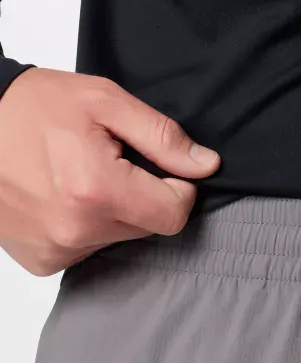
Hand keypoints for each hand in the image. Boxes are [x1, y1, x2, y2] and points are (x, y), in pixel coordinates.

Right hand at [0, 67, 220, 275]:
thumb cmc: (32, 106)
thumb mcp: (105, 101)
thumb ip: (162, 137)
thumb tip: (206, 166)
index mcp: (97, 190)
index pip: (174, 215)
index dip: (177, 189)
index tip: (159, 169)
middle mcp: (77, 229)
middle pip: (148, 227)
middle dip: (141, 197)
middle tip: (108, 164)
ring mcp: (58, 249)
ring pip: (119, 239)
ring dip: (112, 212)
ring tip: (78, 177)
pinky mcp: (43, 260)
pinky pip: (87, 249)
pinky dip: (85, 227)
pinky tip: (61, 197)